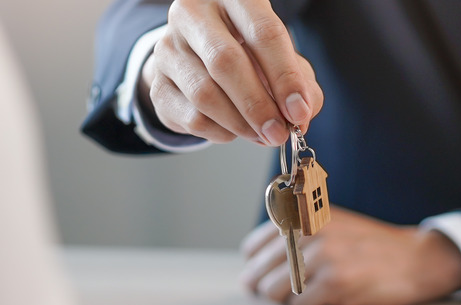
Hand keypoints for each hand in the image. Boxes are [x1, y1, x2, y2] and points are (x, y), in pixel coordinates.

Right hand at [138, 0, 323, 145]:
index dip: (285, 77)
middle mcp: (193, 13)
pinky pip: (191, 116)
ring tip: (261, 134)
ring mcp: (168, 47)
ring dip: (240, 124)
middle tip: (279, 132)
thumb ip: (299, 80)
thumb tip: (302, 113)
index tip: (299, 111)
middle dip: (258, 105)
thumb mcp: (279, 56)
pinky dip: (220, 132)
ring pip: (205, 94)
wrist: (198, 57)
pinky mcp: (158, 83)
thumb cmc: (247, 52)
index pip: (263, 33)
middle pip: (226, 62)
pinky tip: (234, 130)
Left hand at [240, 206, 460, 304]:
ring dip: (284, 299)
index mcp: (304, 216)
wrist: (415, 259)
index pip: (255, 246)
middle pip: (260, 272)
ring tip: (303, 295)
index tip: (261, 274)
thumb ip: (294, 233)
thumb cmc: (371, 245)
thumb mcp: (330, 223)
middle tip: (278, 294)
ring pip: (273, 291)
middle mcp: (309, 232)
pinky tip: (321, 301)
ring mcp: (321, 257)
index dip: (256, 266)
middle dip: (264, 287)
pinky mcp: (334, 283)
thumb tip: (254, 259)